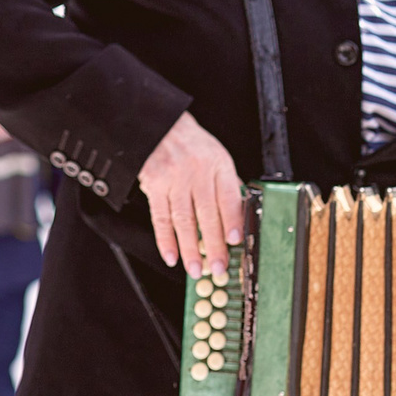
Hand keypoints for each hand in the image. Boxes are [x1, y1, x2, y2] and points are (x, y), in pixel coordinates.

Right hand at [138, 111, 244, 277]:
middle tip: (218, 268)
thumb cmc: (192, 144)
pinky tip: (171, 256)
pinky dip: (165, 240)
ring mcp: (174, 179)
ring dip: (189, 249)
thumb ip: (227, 184)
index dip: (232, 221)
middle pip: (207, 214)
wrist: (159, 125)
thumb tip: (240, 214)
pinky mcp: (154, 186)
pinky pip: (160, 218)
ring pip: (183, 220)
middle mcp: (197, 172)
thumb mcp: (217, 156)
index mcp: (218, 165)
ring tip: (195, 269)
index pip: (229, 197)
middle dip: (214, 245)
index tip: (235, 242)